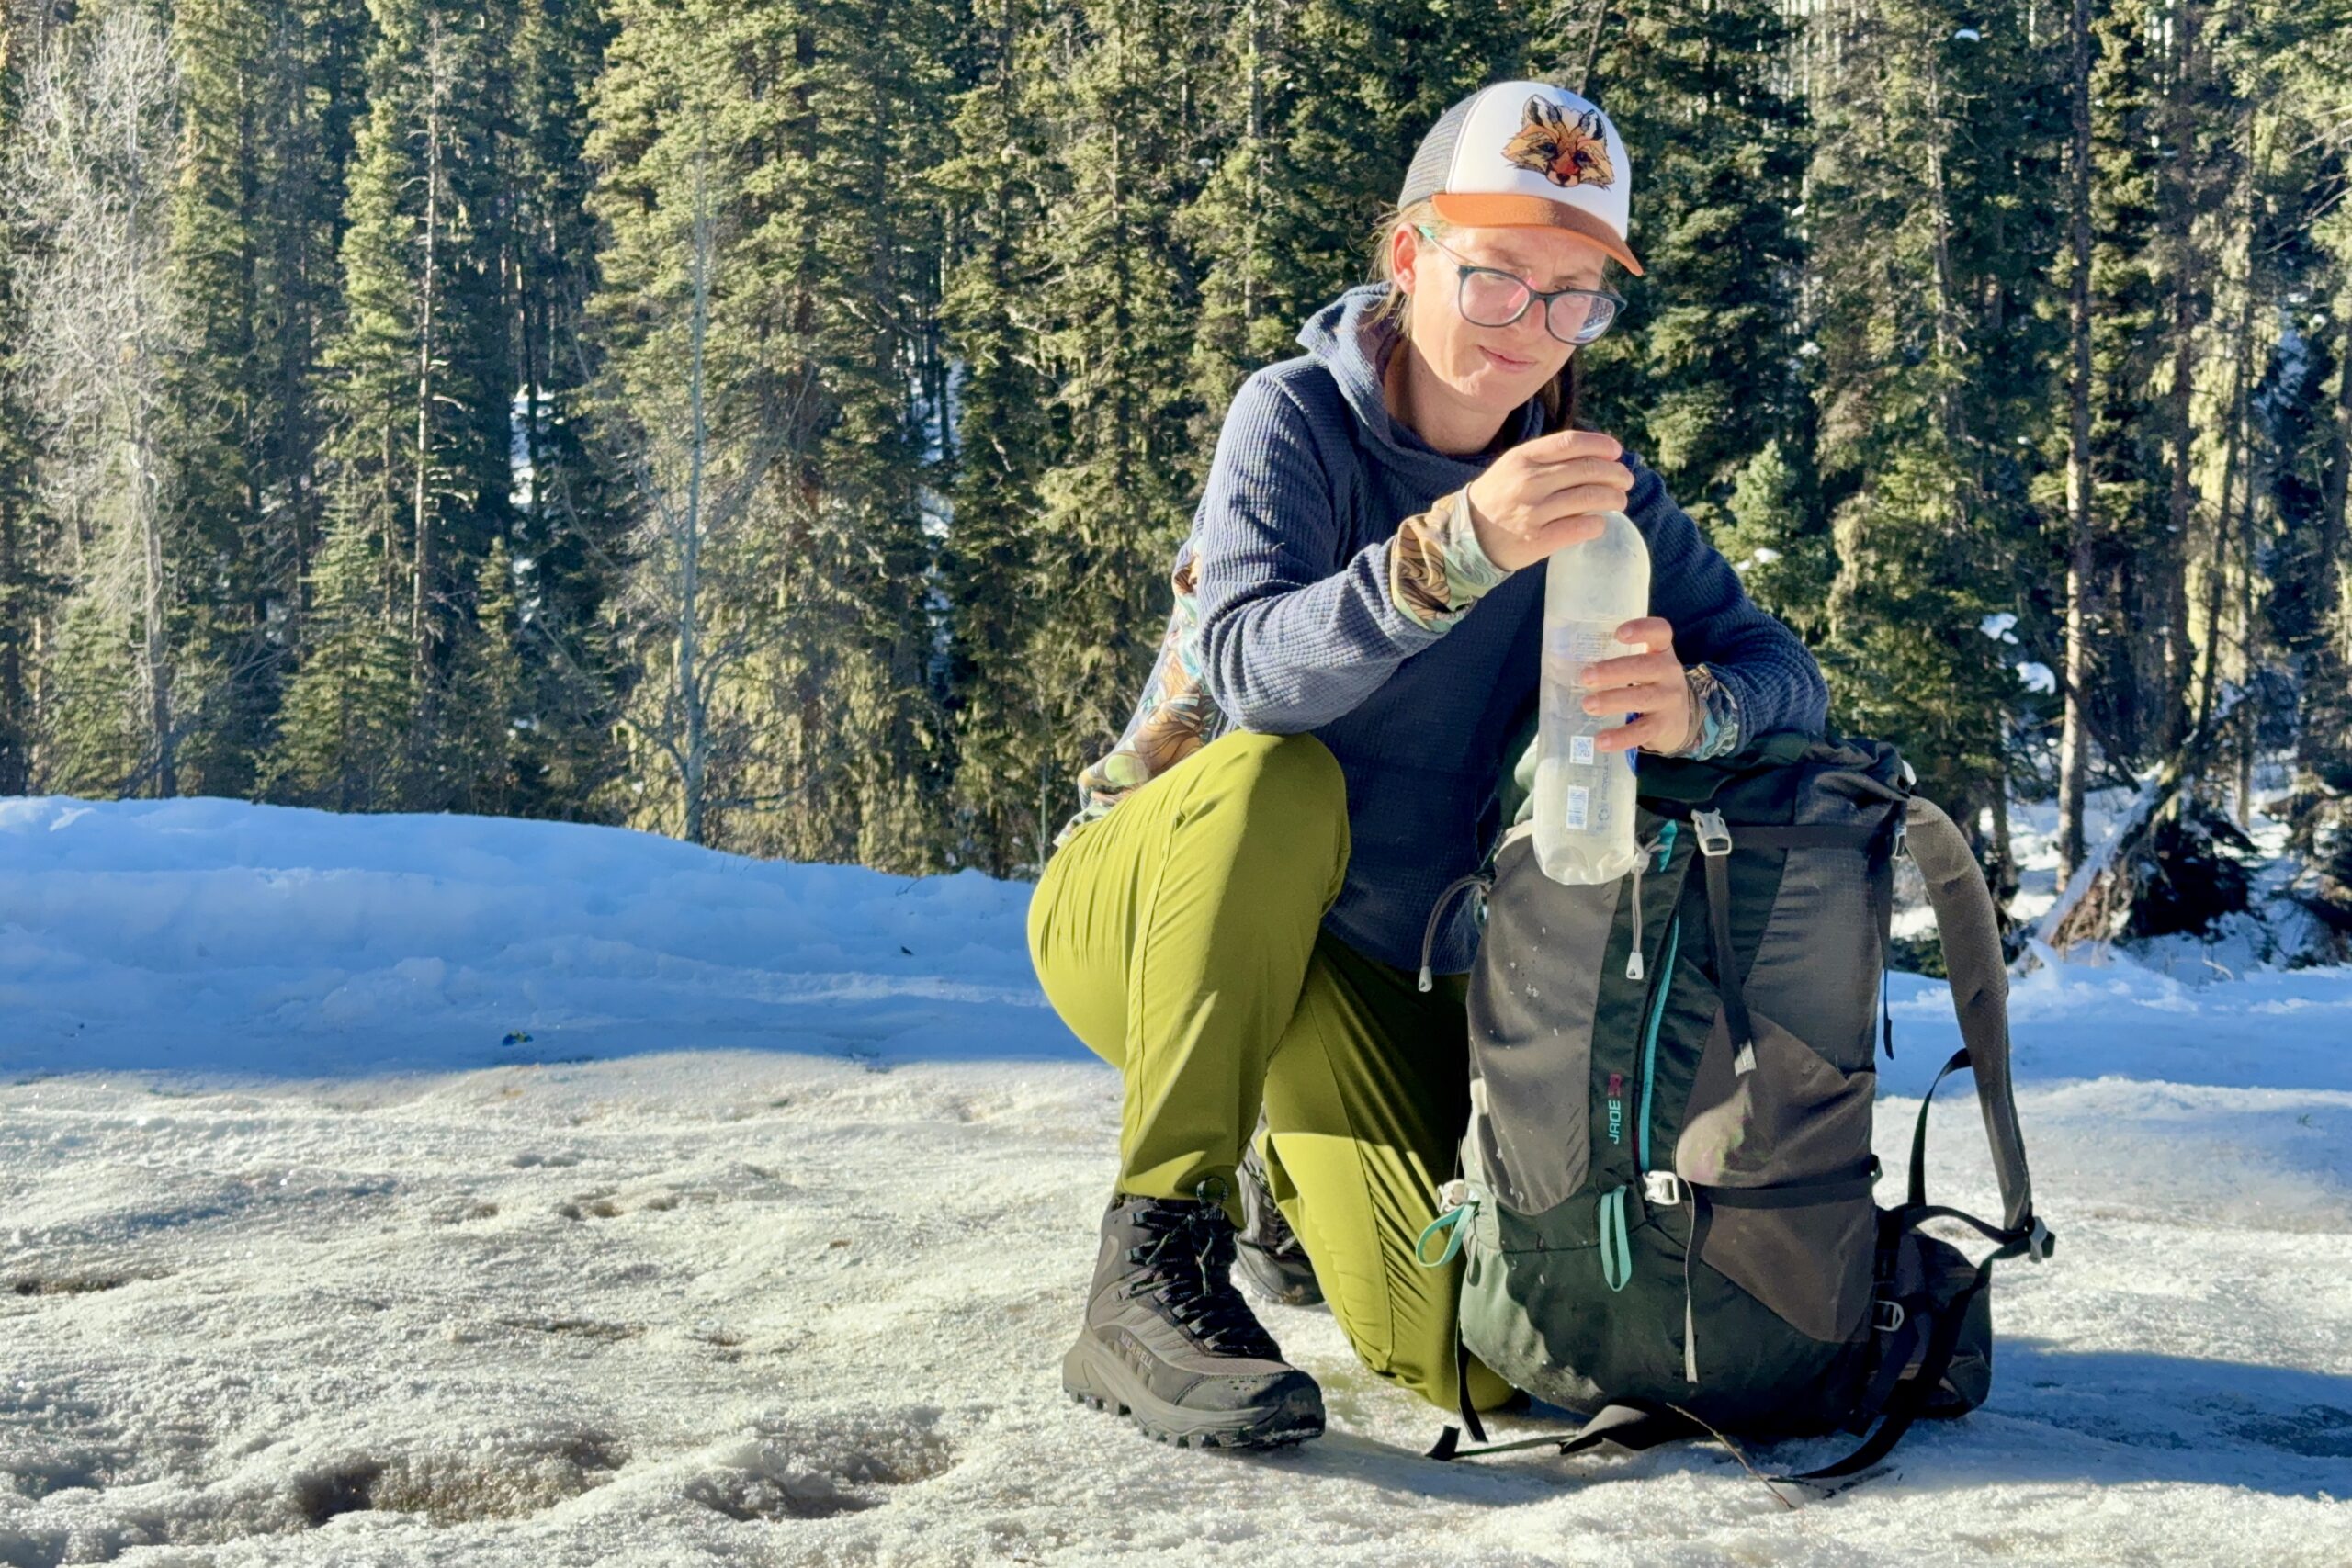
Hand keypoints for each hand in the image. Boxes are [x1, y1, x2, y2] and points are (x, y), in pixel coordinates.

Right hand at [1462, 429, 1634, 572]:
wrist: (1465, 535)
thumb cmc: (1498, 497)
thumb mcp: (1513, 466)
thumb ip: (1547, 458)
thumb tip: (1594, 456)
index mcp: (1524, 458)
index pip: (1571, 442)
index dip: (1600, 445)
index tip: (1616, 452)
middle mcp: (1529, 481)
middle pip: (1587, 470)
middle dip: (1616, 474)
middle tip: (1626, 481)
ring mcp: (1533, 512)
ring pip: (1589, 498)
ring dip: (1613, 499)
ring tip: (1619, 502)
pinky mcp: (1537, 540)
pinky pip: (1580, 528)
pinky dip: (1597, 524)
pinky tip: (1599, 524)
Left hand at [1579, 617, 1697, 754]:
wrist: (1682, 719)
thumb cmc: (1650, 684)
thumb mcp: (1644, 666)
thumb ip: (1618, 661)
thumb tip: (1566, 663)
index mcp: (1661, 651)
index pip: (1660, 632)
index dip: (1642, 629)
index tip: (1618, 633)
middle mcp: (1669, 672)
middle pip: (1644, 667)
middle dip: (1613, 671)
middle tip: (1585, 677)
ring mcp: (1668, 700)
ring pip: (1642, 698)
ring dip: (1612, 701)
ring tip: (1587, 705)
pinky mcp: (1663, 726)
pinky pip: (1642, 731)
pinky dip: (1620, 737)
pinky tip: (1601, 741)